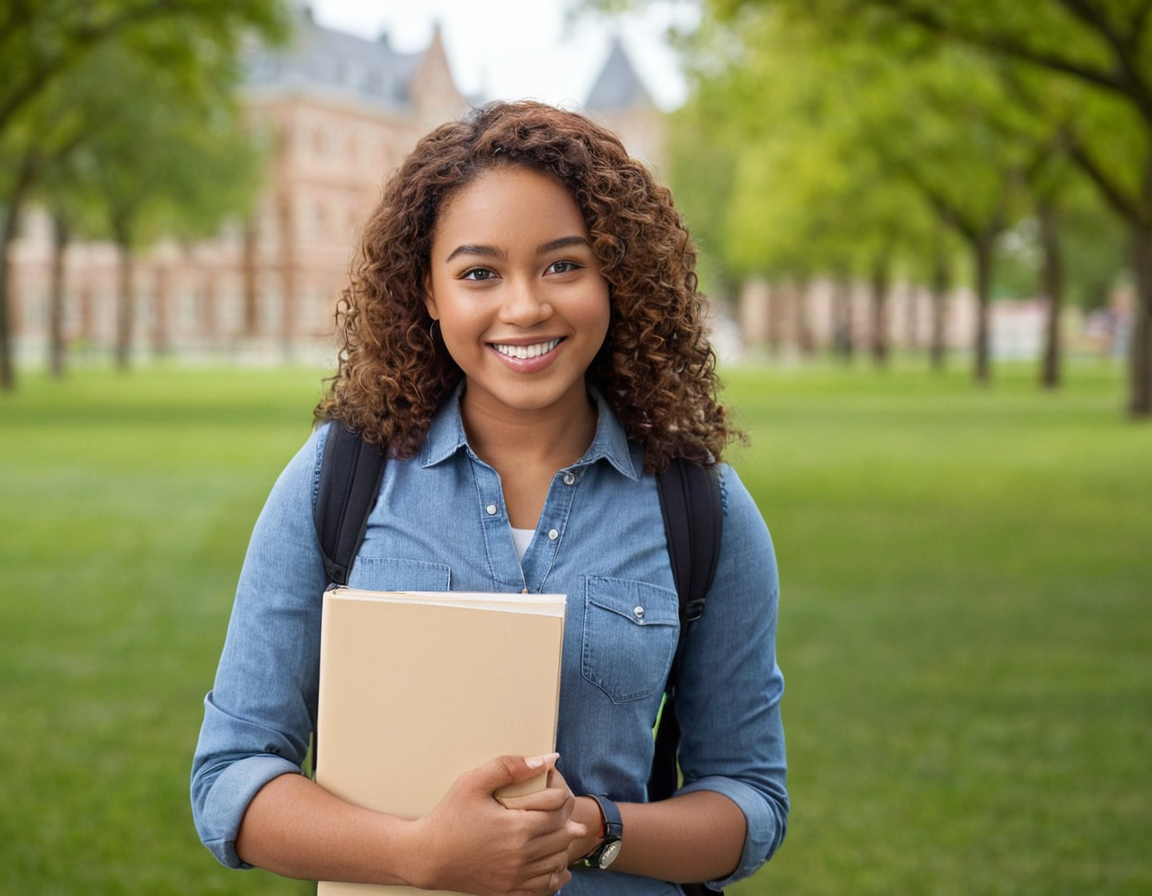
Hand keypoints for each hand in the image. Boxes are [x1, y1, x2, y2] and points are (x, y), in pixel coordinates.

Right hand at [409, 754, 584, 895]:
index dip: (561, 795)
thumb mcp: (473, 782)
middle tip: (560, 807)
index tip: (554, 788)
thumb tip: (546, 760)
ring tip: (558, 831)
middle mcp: (522, 855)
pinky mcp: (509, 891)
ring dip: (562, 845)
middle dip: (566, 818)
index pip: (560, 810)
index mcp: (518, 828)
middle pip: (564, 835)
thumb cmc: (448, 818)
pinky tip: (554, 863)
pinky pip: (545, 887)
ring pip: (558, 861)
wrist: (427, 857)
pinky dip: (555, 874)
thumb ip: (510, 767)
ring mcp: (516, 876)